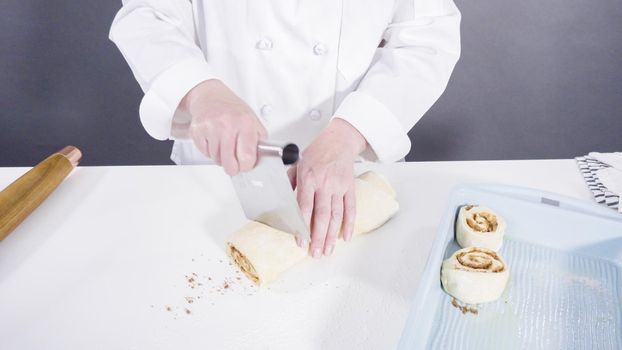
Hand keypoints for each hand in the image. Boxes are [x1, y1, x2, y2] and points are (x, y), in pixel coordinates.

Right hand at [180, 79, 266, 174]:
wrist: (210, 96)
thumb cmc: (233, 109)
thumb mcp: (253, 119)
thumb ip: (259, 139)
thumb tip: (261, 157)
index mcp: (245, 122)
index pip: (246, 156)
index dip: (246, 166)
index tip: (245, 166)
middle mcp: (227, 124)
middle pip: (229, 162)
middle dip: (232, 168)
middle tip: (234, 166)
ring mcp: (210, 127)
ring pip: (216, 158)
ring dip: (220, 158)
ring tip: (224, 146)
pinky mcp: (197, 130)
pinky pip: (205, 153)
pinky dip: (209, 151)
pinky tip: (214, 141)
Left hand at [289, 118, 366, 257]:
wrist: (339, 140)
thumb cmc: (317, 152)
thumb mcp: (297, 163)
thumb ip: (289, 182)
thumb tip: (280, 200)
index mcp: (309, 178)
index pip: (305, 206)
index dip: (303, 226)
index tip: (301, 242)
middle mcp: (325, 183)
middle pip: (322, 215)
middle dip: (318, 237)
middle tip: (315, 253)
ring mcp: (339, 186)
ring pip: (336, 215)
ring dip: (332, 235)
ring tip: (328, 250)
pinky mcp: (350, 187)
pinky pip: (351, 208)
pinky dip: (349, 224)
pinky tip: (345, 237)